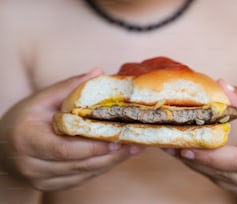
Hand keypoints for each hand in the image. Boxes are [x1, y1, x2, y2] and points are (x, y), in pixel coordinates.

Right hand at [0, 68, 142, 190]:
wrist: (4, 145)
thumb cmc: (24, 119)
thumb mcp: (41, 99)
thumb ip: (69, 87)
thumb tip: (98, 72)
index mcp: (27, 139)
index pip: (63, 148)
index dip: (92, 147)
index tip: (118, 139)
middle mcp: (33, 164)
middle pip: (79, 163)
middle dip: (111, 155)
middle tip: (136, 143)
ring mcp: (41, 179)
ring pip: (84, 173)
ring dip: (111, 162)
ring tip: (133, 149)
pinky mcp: (51, 185)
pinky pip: (82, 178)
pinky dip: (101, 167)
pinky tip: (116, 156)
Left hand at [176, 80, 236, 200]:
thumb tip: (219, 85)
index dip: (209, 155)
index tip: (184, 145)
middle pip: (221, 172)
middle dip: (192, 158)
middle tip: (167, 142)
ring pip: (215, 177)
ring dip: (191, 162)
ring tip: (169, 146)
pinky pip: (216, 178)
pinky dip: (199, 165)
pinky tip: (183, 152)